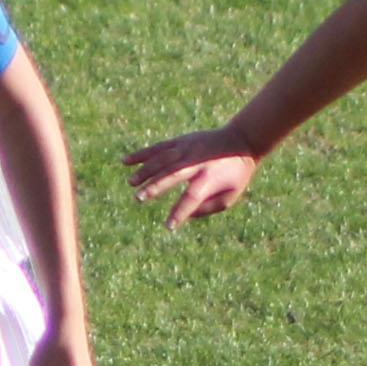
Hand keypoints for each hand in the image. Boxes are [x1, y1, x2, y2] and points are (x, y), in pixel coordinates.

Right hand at [123, 126, 259, 227]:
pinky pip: (158, 148)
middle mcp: (195, 162)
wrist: (241, 140)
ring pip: (162, 160)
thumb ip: (209, 208)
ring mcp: (186, 149)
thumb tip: (187, 215)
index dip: (180, 212)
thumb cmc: (236, 173)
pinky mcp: (180, 141)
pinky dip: (142, 154)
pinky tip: (125, 162)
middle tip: (139, 198)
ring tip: (131, 183)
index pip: (192, 198)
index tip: (169, 226)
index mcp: (209, 178)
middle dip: (155, 187)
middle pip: (172, 175)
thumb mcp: (231, 195)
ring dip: (145, 171)